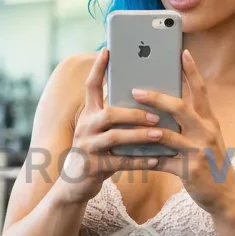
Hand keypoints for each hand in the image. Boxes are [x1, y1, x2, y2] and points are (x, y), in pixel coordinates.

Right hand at [57, 48, 164, 203]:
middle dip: (135, 113)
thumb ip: (116, 115)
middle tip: (157, 115)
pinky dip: (141, 161)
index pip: (91, 86)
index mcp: (89, 114)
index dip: (99, 68)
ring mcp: (88, 148)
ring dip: (140, 135)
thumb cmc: (97, 152)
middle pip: (110, 114)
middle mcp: (85, 127)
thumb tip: (145, 97)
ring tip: (160, 134)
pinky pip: (121, 162)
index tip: (109, 50)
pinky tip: (157, 160)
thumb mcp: (101, 130)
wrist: (74, 184)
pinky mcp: (93, 167)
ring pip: (116, 137)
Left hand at [132, 49, 234, 215]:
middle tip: (135, 90)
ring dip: (145, 127)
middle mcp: (205, 132)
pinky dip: (144, 158)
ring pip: (167, 135)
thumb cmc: (210, 162)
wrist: (225, 194)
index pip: (201, 91)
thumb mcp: (206, 138)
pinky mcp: (189, 170)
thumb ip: (190, 122)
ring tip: (126, 121)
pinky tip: (129, 155)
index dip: (192, 71)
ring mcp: (198, 151)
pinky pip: (161, 161)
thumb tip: (164, 107)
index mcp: (209, 121)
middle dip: (157, 97)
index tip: (183, 52)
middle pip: (180, 108)